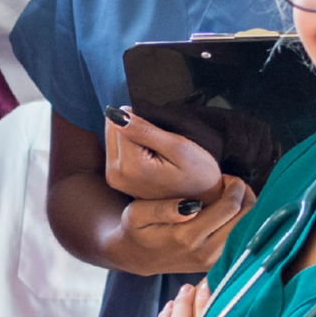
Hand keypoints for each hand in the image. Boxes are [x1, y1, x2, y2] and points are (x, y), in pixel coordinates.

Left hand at [104, 111, 223, 201]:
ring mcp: (113, 178)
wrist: (203, 202)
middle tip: (160, 143)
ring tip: (157, 151)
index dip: (141, 120)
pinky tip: (150, 156)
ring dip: (132, 136)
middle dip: (133, 128)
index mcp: (129, 166)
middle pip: (112, 129)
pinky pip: (116, 148)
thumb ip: (144, 130)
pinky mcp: (116, 178)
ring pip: (112, 137)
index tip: (161, 134)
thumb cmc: (198, 174)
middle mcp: (114, 174)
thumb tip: (115, 114)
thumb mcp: (178, 147)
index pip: (120, 122)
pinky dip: (131, 146)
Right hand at [111, 177, 253, 275]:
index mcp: (187, 237)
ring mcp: (213, 262)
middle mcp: (205, 252)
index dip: (234, 187)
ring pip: (249, 231)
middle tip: (233, 185)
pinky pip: (243, 242)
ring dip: (247, 210)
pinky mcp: (217, 265)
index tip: (225, 177)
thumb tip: (191, 205)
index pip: (229, 207)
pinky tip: (232, 213)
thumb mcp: (136, 214)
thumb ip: (161, 208)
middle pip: (246, 219)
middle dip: (245, 196)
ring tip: (233, 197)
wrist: (137, 258)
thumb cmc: (137, 229)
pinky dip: (245, 224)